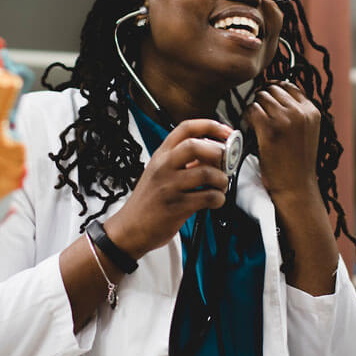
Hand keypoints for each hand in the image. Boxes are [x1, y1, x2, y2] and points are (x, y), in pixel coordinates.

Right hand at [103, 118, 231, 258]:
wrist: (129, 229)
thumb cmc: (147, 203)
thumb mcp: (158, 173)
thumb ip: (182, 162)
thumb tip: (213, 155)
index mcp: (160, 155)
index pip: (186, 128)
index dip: (211, 126)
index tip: (226, 132)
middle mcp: (164, 167)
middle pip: (195, 145)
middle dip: (218, 152)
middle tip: (225, 162)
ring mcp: (169, 186)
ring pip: (206, 172)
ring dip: (221, 179)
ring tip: (220, 186)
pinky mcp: (177, 206)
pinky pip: (207, 197)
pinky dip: (218, 198)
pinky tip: (215, 200)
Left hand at [246, 82, 320, 197]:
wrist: (296, 186)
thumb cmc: (298, 163)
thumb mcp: (307, 132)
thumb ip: (297, 114)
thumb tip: (276, 95)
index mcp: (312, 111)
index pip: (289, 86)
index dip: (275, 91)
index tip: (267, 100)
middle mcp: (300, 112)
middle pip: (274, 89)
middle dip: (263, 98)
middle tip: (258, 112)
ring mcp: (285, 119)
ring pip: (261, 97)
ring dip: (254, 106)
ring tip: (254, 121)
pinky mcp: (270, 129)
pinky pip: (252, 109)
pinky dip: (247, 116)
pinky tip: (249, 126)